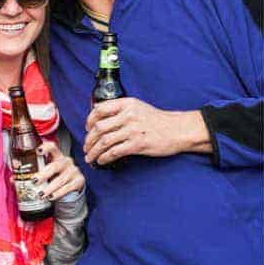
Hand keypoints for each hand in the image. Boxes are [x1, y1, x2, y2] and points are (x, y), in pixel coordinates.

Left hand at [38, 139, 84, 199]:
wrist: (72, 184)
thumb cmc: (55, 174)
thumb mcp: (46, 169)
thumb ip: (32, 170)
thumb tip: (13, 177)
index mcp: (56, 154)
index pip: (52, 147)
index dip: (46, 147)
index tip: (38, 151)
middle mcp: (65, 161)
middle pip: (55, 166)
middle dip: (44, 174)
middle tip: (34, 180)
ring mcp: (73, 170)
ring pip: (60, 180)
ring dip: (49, 188)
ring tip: (40, 194)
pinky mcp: (79, 181)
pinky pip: (67, 188)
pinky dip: (58, 193)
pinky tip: (51, 197)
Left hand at [84, 98, 209, 165]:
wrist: (178, 130)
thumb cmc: (157, 119)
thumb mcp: (137, 107)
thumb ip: (120, 109)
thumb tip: (101, 118)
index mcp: (125, 104)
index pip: (99, 109)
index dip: (89, 119)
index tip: (87, 128)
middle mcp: (127, 116)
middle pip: (99, 127)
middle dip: (89, 139)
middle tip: (86, 146)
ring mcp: (132, 130)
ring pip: (105, 141)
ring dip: (94, 150)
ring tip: (90, 156)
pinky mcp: (138, 145)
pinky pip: (115, 151)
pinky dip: (105, 157)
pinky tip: (102, 160)